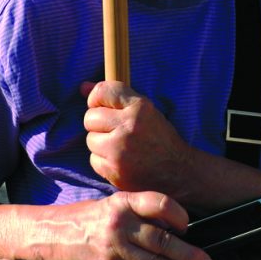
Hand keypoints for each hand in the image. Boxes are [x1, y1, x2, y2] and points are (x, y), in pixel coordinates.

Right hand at [57, 191, 209, 259]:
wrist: (58, 234)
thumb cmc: (94, 217)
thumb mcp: (117, 203)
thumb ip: (144, 211)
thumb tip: (177, 226)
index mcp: (123, 202)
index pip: (157, 202)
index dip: (178, 213)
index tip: (189, 224)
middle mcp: (119, 224)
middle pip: (160, 240)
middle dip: (187, 254)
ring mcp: (114, 248)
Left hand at [83, 80, 197, 195]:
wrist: (178, 172)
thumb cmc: (160, 138)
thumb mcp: (146, 110)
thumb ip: (116, 97)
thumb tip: (82, 87)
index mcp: (140, 107)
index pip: (103, 91)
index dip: (97, 98)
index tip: (101, 106)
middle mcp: (129, 127)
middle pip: (90, 117)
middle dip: (99, 124)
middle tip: (114, 130)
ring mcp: (120, 151)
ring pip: (90, 140)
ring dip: (100, 143)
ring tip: (119, 147)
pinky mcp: (115, 171)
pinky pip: (93, 160)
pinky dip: (103, 161)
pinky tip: (119, 161)